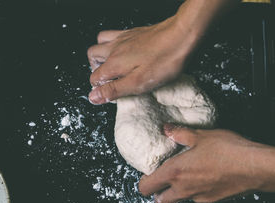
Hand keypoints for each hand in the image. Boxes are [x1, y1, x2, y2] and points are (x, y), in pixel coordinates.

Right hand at [87, 0, 238, 104]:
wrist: (182, 35)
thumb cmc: (164, 61)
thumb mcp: (138, 83)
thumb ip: (114, 90)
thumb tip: (93, 97)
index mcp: (114, 63)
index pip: (94, 77)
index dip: (99, 88)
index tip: (111, 94)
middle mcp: (115, 48)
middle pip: (92, 56)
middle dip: (95, 68)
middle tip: (108, 79)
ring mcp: (123, 38)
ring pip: (100, 42)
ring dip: (101, 54)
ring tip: (112, 65)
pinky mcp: (134, 32)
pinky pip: (114, 34)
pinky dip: (112, 43)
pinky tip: (123, 51)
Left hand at [138, 124, 274, 202]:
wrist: (256, 167)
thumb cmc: (228, 150)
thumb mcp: (201, 135)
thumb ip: (179, 133)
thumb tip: (167, 129)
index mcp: (175, 172)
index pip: (146, 187)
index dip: (144, 182)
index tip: (148, 174)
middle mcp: (183, 189)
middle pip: (159, 201)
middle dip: (157, 193)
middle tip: (163, 180)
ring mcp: (198, 197)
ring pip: (178, 200)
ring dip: (177, 192)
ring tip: (186, 175)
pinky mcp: (212, 201)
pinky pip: (196, 199)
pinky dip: (195, 191)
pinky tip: (203, 178)